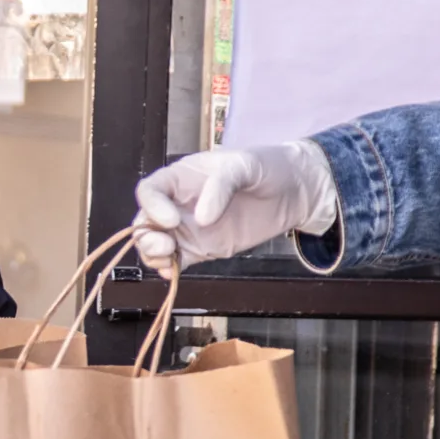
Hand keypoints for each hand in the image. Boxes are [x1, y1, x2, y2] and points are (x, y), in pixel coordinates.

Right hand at [131, 141, 338, 274]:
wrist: (294, 191)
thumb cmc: (267, 168)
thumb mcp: (245, 166)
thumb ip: (222, 186)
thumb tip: (202, 218)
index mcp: (182, 177)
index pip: (150, 190)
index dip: (152, 206)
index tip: (172, 220)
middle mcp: (178, 203)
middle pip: (145, 221)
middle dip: (147, 236)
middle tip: (167, 245)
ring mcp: (189, 228)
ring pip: (155, 244)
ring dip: (153, 255)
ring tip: (169, 261)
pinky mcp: (202, 248)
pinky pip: (176, 260)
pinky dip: (169, 269)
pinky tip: (173, 272)